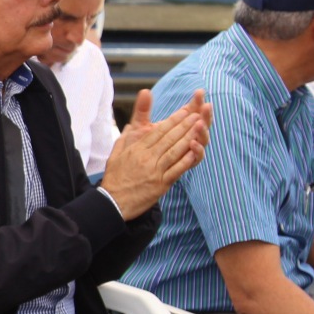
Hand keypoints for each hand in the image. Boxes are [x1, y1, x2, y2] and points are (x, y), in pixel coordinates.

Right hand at [98, 88, 210, 219]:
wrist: (112, 202)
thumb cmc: (114, 179)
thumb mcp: (115, 155)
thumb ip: (124, 139)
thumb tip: (128, 125)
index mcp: (137, 149)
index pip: (158, 131)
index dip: (173, 120)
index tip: (184, 111)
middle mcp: (146, 158)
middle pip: (168, 138)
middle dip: (184, 125)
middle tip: (197, 114)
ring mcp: (155, 171)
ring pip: (174, 151)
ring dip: (189, 138)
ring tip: (200, 126)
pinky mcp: (160, 184)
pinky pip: (176, 170)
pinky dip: (186, 160)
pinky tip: (195, 151)